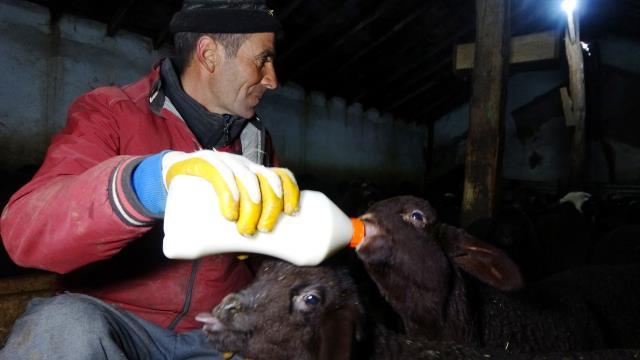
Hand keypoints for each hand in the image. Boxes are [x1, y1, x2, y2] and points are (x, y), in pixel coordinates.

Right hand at [132, 150, 298, 235]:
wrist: (170, 177)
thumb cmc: (202, 197)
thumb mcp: (224, 208)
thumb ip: (234, 227)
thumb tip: (246, 255)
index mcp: (253, 173)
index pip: (280, 174)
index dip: (291, 191)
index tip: (292, 213)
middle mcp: (243, 164)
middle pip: (267, 179)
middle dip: (270, 207)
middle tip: (261, 230)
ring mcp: (224, 162)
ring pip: (247, 178)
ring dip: (252, 205)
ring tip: (245, 229)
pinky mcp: (203, 163)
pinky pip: (221, 173)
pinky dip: (229, 193)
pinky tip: (230, 212)